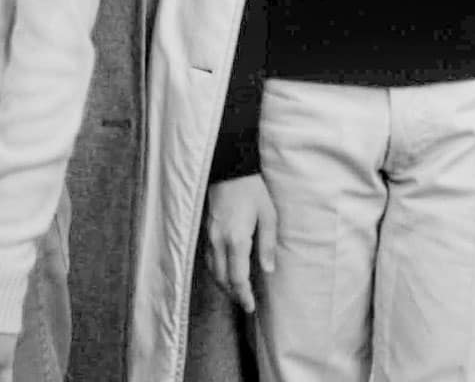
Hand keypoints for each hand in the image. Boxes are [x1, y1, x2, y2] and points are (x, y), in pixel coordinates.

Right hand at [205, 174, 276, 313]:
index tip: (250, 306)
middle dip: (232, 293)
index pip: (237, 277)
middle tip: (245, 302)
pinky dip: (216, 270)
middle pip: (221, 277)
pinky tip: (225, 270)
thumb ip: (267, 244)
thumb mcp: (268, 215)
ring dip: (223, 283)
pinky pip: (209, 257)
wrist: (229, 169)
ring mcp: (210, 235)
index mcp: (236, 239)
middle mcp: (219, 240)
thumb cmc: (252, 190)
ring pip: (212, 269)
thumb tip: (268, 269)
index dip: (243, 295)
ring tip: (236, 290)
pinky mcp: (207, 229)